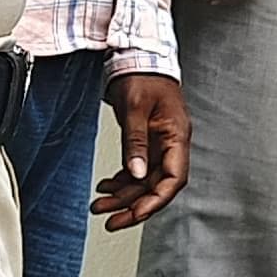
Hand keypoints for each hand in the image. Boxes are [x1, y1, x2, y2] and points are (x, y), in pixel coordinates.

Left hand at [97, 71, 190, 226]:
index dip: (155, 201)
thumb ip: (136, 142)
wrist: (138, 56)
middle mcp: (171, 144)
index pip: (173, 179)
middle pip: (156, 186)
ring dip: (122, 196)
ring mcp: (159, 143)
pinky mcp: (147, 140)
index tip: (135, 214)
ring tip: (99, 206)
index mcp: (177, 136)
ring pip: (143, 180)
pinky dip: (121, 180)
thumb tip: (135, 173)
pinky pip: (136, 168)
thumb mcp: (135, 108)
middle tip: (111, 220)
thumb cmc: (143, 75)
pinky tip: (106, 187)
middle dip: (133, 206)